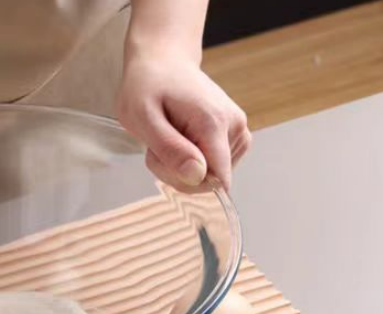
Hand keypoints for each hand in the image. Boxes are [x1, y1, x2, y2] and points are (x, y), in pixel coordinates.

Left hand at [117, 52, 250, 191]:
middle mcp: (235, 126)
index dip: (187, 182)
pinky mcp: (236, 135)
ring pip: (210, 177)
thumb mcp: (143, 117)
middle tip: (158, 146)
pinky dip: (191, 162)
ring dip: (181, 167)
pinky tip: (179, 139)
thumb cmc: (148, 85)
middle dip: (177, 173)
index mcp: (214, 122)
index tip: (164, 160)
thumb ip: (170, 149)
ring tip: (168, 138)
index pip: (217, 179)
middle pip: (210, 181)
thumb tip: (198, 177)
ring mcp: (239, 130)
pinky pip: (213, 167)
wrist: (163, 61)